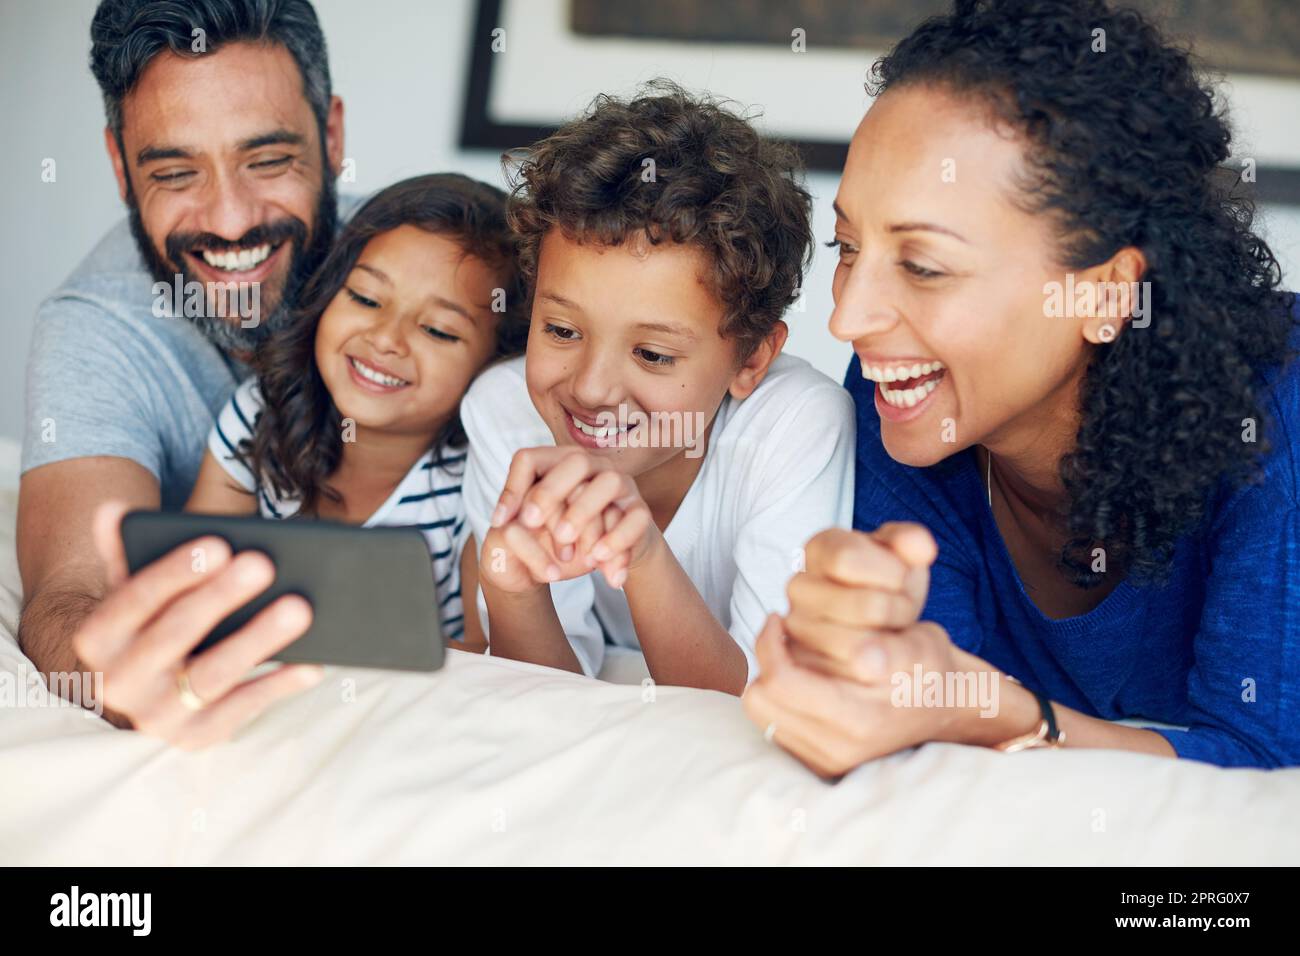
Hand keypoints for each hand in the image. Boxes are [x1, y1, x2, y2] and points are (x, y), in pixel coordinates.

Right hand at [73, 502, 323, 749]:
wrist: (152, 687)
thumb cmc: (155, 621)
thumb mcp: (136, 587)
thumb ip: (127, 547)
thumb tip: (113, 510)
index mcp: (98, 638)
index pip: (133, 599)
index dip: (176, 572)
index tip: (220, 544)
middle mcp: (118, 682)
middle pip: (175, 635)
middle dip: (220, 598)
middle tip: (264, 564)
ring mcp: (157, 717)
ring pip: (212, 675)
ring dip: (258, 640)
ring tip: (300, 608)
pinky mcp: (196, 738)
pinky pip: (242, 710)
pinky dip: (278, 686)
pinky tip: (312, 663)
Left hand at [489, 447, 654, 583]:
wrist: (611, 556)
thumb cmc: (568, 538)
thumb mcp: (541, 531)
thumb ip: (523, 522)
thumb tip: (503, 524)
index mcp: (560, 466)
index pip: (531, 458)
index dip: (512, 487)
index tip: (500, 522)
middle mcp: (594, 467)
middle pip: (575, 462)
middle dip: (550, 492)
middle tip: (531, 523)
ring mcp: (622, 486)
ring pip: (609, 482)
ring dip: (584, 511)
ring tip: (564, 540)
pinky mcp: (641, 512)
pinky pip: (634, 518)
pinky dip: (616, 538)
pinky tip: (596, 559)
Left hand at [743, 612, 969, 777]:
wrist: (949, 709)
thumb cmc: (931, 667)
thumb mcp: (922, 644)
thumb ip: (892, 647)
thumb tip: (865, 658)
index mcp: (859, 719)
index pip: (781, 682)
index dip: (770, 643)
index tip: (779, 617)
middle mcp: (837, 749)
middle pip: (760, 701)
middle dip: (765, 661)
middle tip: (781, 633)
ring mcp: (827, 761)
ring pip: (761, 714)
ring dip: (770, 680)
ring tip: (791, 654)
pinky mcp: (820, 765)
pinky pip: (773, 726)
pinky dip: (779, 699)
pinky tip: (801, 678)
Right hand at [782, 524, 936, 677]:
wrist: (885, 626)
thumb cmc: (890, 585)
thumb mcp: (905, 556)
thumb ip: (912, 542)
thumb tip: (921, 547)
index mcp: (819, 549)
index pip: (846, 559)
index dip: (889, 572)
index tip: (902, 577)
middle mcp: (799, 587)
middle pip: (863, 606)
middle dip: (899, 610)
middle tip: (901, 610)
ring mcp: (796, 628)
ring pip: (858, 647)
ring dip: (891, 644)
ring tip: (889, 632)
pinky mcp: (805, 666)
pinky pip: (850, 675)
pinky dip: (877, 669)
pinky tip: (878, 656)